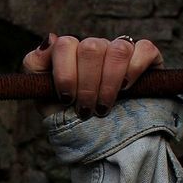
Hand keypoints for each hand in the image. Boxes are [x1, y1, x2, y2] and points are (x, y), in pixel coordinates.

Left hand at [22, 33, 163, 119]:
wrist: (105, 143)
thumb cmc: (73, 121)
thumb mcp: (45, 100)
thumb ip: (36, 67)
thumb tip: (49, 39)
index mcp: (70, 54)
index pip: (65, 45)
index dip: (65, 74)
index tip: (67, 99)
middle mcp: (94, 48)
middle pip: (90, 48)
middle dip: (87, 85)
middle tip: (86, 110)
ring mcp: (120, 50)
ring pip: (117, 50)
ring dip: (109, 84)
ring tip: (104, 108)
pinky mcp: (146, 58)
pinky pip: (143, 49)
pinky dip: (134, 70)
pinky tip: (127, 89)